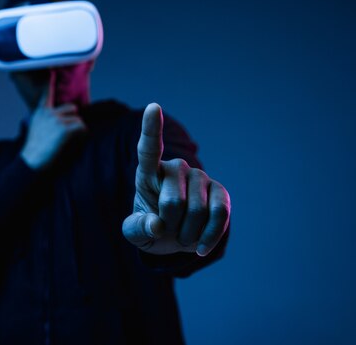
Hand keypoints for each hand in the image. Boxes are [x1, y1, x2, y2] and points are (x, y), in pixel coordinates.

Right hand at [20, 70, 86, 169]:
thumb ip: (47, 117)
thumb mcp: (37, 127)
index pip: (47, 92)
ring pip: (78, 120)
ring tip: (66, 142)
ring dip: (77, 131)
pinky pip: (82, 128)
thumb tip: (63, 114)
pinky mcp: (65, 128)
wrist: (33, 161)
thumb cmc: (36, 148)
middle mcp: (48, 112)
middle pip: (72, 108)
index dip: (49, 80)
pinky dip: (81, 136)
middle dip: (73, 120)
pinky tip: (71, 143)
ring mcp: (56, 119)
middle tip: (66, 134)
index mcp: (41, 111)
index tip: (51, 69)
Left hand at [122, 103, 230, 255]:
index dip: (151, 128)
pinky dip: (210, 236)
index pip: (149, 148)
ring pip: (197, 211)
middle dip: (169, 227)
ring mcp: (199, 177)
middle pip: (172, 202)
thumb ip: (138, 229)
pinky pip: (220, 214)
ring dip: (188, 234)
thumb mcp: (136, 233)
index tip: (153, 107)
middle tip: (168, 231)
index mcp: (148, 172)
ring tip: (182, 236)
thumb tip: (157, 225)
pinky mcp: (220, 191)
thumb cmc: (151, 227)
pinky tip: (200, 247)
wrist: (176, 236)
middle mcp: (175, 168)